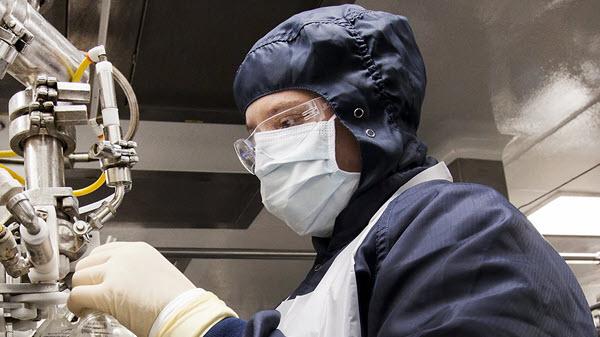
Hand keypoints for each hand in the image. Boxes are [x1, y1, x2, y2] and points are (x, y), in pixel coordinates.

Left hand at [67, 242, 195, 336]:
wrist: (183, 311)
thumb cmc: (176, 299)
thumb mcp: (156, 272)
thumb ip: (135, 270)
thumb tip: (120, 281)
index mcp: (139, 250)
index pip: (103, 251)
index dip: (94, 267)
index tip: (92, 278)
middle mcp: (125, 256)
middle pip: (87, 262)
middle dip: (85, 279)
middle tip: (89, 293)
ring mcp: (115, 272)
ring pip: (79, 278)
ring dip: (80, 291)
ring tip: (87, 304)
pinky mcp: (108, 292)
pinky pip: (78, 295)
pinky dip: (75, 305)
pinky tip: (83, 311)